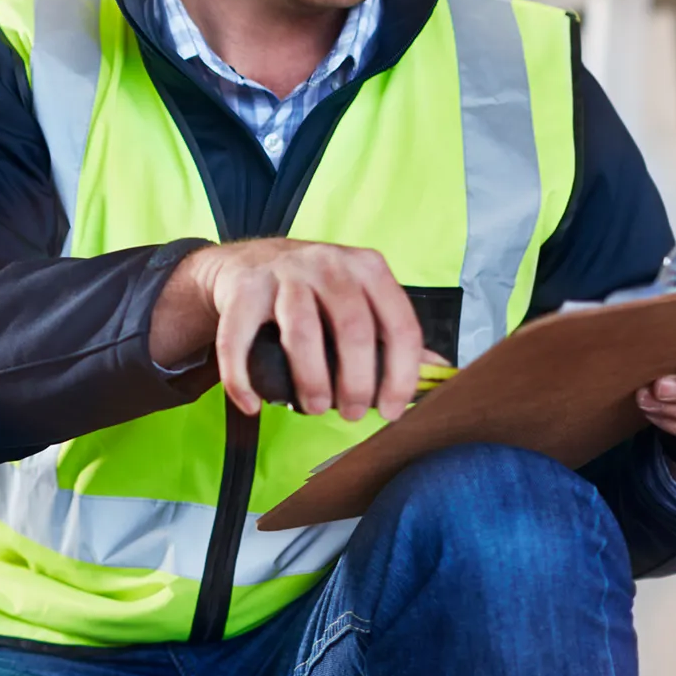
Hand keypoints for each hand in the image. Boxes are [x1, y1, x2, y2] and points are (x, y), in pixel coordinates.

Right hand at [172, 238, 425, 421]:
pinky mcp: (244, 288)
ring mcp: (284, 273)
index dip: (401, 374)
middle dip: (356, 382)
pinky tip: (252, 404)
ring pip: (302, 331)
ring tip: (313, 408)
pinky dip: (242, 377)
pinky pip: (238, 337)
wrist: (248, 261)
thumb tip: (438, 371)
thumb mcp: (360, 299)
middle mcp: (329, 263)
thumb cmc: (314, 290)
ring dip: (311, 379)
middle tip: (351, 413)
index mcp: (368, 268)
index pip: (399, 324)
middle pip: (353, 328)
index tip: (391, 410)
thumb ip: (393, 333)